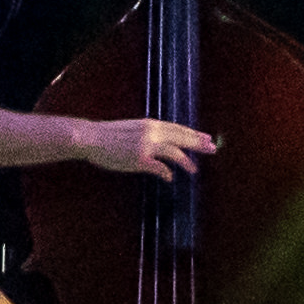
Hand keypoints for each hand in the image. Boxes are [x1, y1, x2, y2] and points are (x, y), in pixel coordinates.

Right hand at [80, 115, 218, 180]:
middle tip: (212, 149)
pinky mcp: (139, 159)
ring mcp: (146, 146)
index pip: (178, 128)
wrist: (91, 137)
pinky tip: (170, 178)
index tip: (207, 138)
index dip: (194, 134)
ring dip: (187, 162)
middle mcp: (152, 133)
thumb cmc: (110, 135)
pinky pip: (159, 168)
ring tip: (194, 170)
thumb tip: (165, 140)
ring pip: (175, 153)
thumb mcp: (134, 128)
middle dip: (198, 144)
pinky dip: (167, 173)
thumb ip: (151, 133)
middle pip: (182, 138)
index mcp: (151, 124)